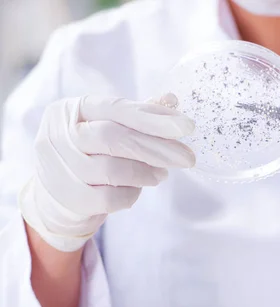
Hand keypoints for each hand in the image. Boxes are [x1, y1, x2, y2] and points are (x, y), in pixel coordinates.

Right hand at [20, 94, 195, 251]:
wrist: (56, 196)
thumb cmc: (89, 154)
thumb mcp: (108, 127)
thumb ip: (138, 115)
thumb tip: (172, 99)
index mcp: (71, 109)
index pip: (117, 108)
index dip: (154, 118)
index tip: (187, 126)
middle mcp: (58, 134)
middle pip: (114, 137)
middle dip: (156, 148)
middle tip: (187, 158)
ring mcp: (57, 167)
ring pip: (112, 170)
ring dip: (145, 173)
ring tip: (160, 174)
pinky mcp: (67, 198)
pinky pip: (109, 198)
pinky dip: (131, 195)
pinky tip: (137, 190)